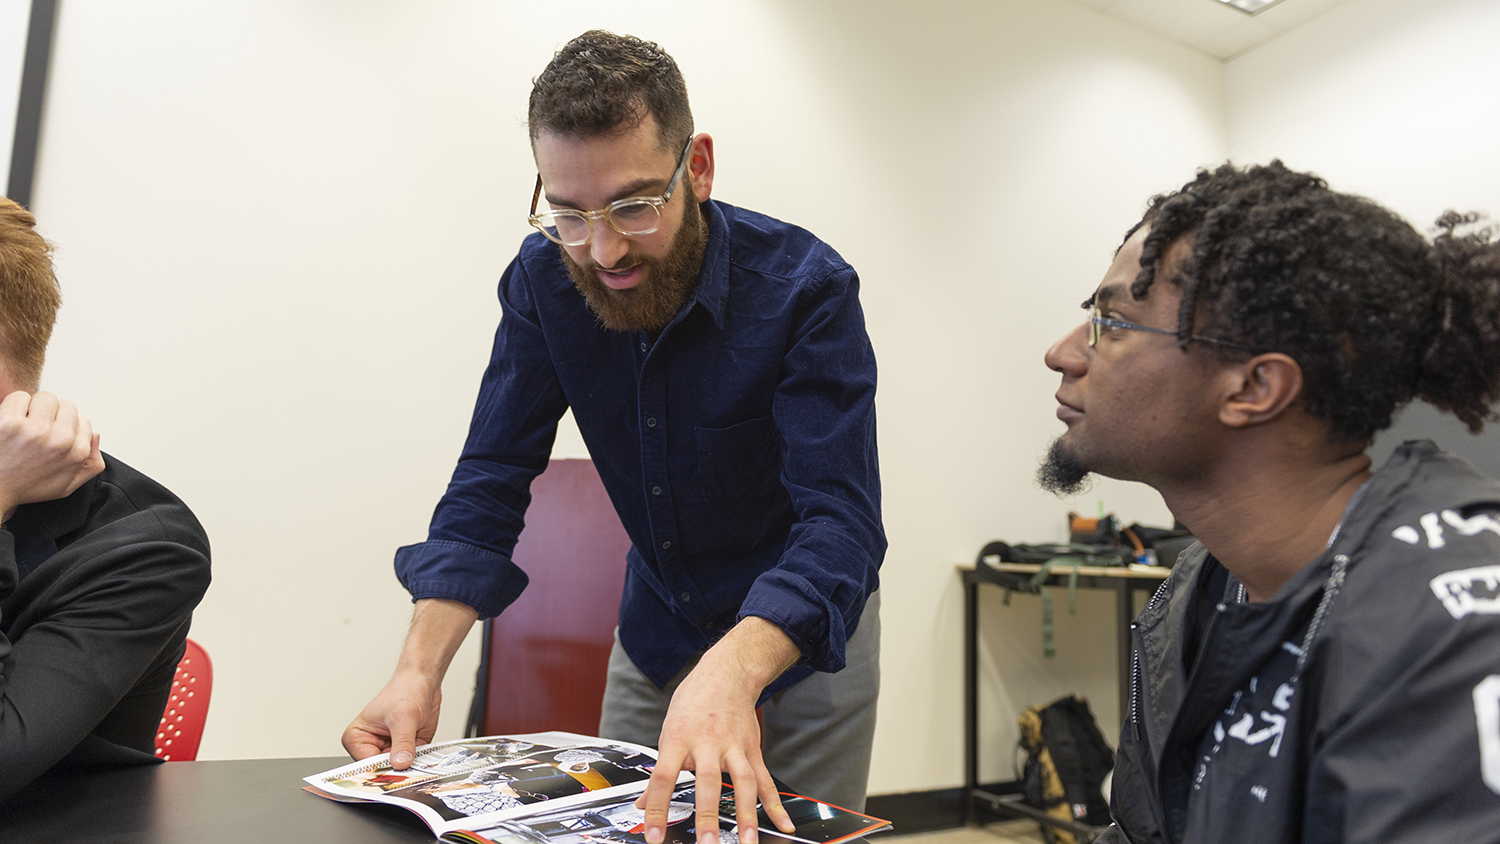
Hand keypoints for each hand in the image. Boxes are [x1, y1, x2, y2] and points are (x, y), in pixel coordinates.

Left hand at [0, 391, 103, 516]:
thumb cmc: (25, 487)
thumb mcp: (66, 486)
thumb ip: (92, 464)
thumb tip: (95, 435)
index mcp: (76, 452)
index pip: (84, 421)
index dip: (67, 427)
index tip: (52, 436)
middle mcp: (60, 440)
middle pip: (67, 405)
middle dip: (53, 414)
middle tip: (37, 429)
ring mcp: (35, 430)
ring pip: (46, 397)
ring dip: (34, 407)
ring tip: (24, 424)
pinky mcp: (9, 422)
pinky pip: (19, 397)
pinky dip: (14, 406)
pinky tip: (10, 422)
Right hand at [343, 598, 476, 768]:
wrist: (423, 682)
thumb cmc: (405, 691)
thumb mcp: (403, 717)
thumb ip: (402, 742)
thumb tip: (400, 763)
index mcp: (357, 737)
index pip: (364, 763)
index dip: (380, 770)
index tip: (393, 773)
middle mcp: (371, 746)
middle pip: (381, 770)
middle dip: (397, 771)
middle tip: (409, 772)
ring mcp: (389, 750)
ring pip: (398, 770)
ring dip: (411, 768)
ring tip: (419, 761)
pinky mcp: (406, 752)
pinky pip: (412, 766)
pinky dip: (420, 764)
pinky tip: (426, 759)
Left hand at [635, 618, 798, 843]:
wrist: (727, 672)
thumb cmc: (693, 700)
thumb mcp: (668, 729)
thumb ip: (659, 770)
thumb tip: (641, 803)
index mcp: (679, 738)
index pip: (663, 778)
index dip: (656, 808)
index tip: (654, 835)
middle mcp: (707, 742)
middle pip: (707, 782)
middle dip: (707, 816)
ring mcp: (734, 746)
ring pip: (743, 783)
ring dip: (746, 815)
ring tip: (748, 841)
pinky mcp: (753, 750)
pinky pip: (765, 781)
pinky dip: (775, 805)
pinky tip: (784, 825)